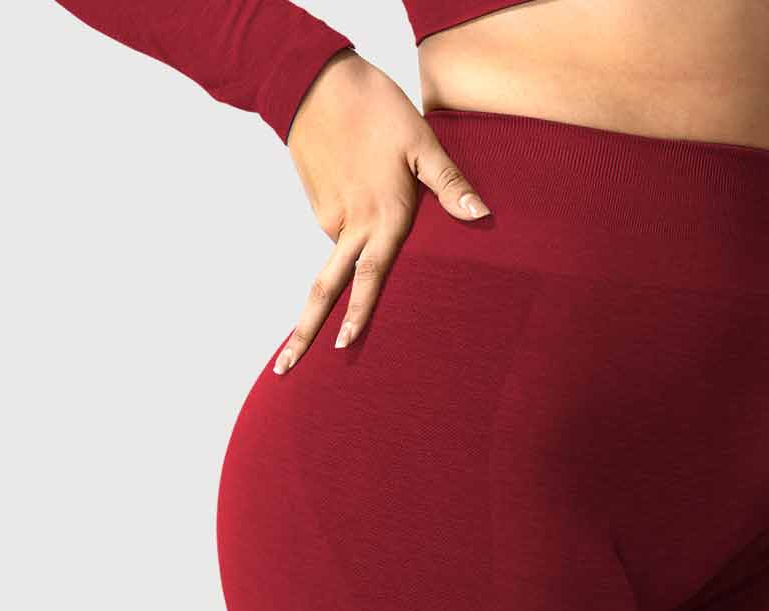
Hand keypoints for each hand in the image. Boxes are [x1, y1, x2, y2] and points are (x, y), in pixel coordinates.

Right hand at [274, 52, 487, 372]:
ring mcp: (331, 218)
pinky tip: (361, 186)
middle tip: (285, 370)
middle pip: (325, 290)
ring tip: (363, 206)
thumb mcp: (422, 141)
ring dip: (348, 262)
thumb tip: (482, 214)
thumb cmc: (376, 108)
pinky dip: (352, 226)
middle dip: (305, 333)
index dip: (358, 313)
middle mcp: (352, 227)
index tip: (342, 346)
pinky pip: (341, 230)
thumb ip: (450, 183)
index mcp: (383, 217)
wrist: (313, 81)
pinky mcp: (319, 206)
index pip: (370, 277)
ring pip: (344, 253)